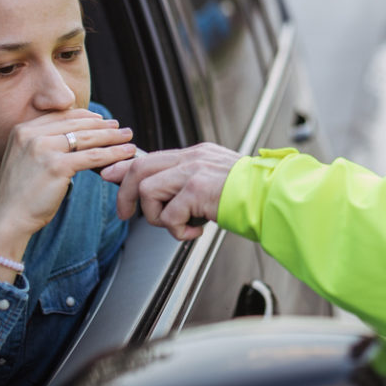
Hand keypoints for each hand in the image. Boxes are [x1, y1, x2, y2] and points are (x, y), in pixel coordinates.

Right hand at [0, 110, 135, 274]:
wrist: (6, 219)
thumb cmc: (19, 195)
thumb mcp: (24, 160)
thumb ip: (43, 145)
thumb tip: (74, 137)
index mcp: (22, 130)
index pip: (61, 116)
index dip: (85, 117)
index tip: (101, 120)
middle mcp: (31, 135)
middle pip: (77, 125)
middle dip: (103, 126)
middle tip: (121, 128)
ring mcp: (43, 149)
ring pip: (87, 138)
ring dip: (112, 138)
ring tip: (129, 138)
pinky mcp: (57, 166)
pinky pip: (92, 157)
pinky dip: (112, 154)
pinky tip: (125, 153)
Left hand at [101, 143, 241, 239]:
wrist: (276, 198)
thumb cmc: (253, 196)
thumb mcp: (217, 182)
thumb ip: (192, 183)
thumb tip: (167, 198)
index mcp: (198, 154)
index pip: (152, 155)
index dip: (125, 167)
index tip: (109, 176)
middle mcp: (194, 157)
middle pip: (140, 167)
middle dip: (125, 194)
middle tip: (126, 215)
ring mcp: (195, 171)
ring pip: (148, 190)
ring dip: (157, 216)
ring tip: (179, 225)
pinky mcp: (198, 189)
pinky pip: (169, 215)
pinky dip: (177, 230)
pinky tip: (195, 231)